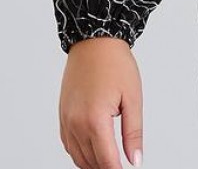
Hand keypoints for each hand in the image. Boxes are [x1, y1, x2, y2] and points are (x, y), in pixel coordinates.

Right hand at [59, 37, 142, 168]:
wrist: (95, 41)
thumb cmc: (115, 63)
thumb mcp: (133, 97)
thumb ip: (133, 132)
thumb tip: (135, 159)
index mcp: (94, 120)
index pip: (106, 161)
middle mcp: (76, 123)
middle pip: (91, 162)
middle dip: (106, 167)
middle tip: (121, 165)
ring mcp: (66, 120)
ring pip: (78, 157)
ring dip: (93, 163)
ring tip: (110, 161)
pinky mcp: (62, 115)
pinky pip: (69, 144)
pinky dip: (80, 153)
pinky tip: (93, 151)